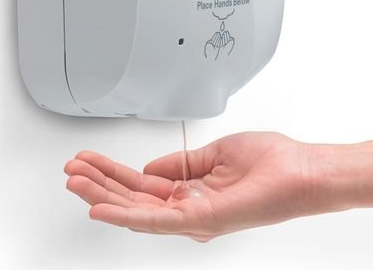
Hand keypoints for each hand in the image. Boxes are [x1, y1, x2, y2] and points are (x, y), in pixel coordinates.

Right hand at [65, 132, 312, 240]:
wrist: (301, 170)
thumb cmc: (271, 160)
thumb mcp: (216, 152)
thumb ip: (181, 163)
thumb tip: (150, 166)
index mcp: (192, 189)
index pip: (142, 183)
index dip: (113, 172)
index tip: (90, 160)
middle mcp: (189, 207)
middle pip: (133, 197)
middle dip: (99, 183)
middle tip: (71, 170)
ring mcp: (194, 216)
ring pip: (137, 210)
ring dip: (103, 195)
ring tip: (76, 182)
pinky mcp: (202, 220)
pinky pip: (157, 220)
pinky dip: (126, 213)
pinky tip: (103, 206)